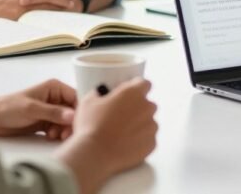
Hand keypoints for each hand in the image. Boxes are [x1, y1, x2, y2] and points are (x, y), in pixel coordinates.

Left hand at [0, 79, 76, 139]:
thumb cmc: (9, 108)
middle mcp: (56, 98)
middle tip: (64, 134)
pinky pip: (59, 128)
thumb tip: (72, 116)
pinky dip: (57, 134)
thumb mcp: (32, 109)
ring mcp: (51, 110)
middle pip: (73, 111)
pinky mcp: (46, 122)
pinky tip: (50, 136)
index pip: (75, 98)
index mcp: (55, 88)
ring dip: (63, 130)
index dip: (78, 110)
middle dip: (70, 123)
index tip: (76, 123)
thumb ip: (53, 112)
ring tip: (54, 135)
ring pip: (67, 121)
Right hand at [57, 78, 157, 193]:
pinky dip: (140, 141)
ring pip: (149, 122)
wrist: (94, 156)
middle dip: (137, 108)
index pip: (144, 83)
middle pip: (147, 104)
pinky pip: (148, 139)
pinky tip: (125, 145)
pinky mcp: (152, 144)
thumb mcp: (89, 101)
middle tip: (120, 117)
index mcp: (133, 92)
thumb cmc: (91, 127)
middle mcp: (147, 107)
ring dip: (139, 125)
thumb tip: (101, 93)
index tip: (128, 94)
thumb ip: (101, 93)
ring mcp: (151, 126)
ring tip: (120, 134)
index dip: (135, 88)